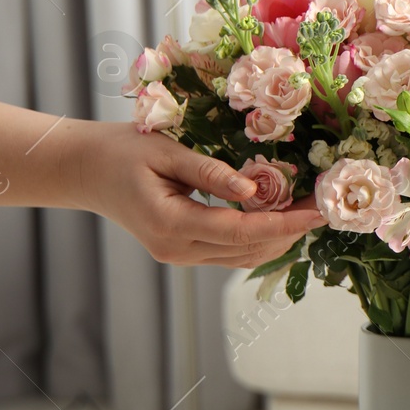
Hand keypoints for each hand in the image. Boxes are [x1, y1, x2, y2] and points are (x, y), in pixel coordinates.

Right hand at [69, 122, 325, 267]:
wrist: (84, 170)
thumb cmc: (121, 152)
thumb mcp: (166, 152)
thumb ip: (209, 173)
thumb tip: (253, 190)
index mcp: (170, 224)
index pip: (241, 231)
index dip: (284, 224)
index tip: (318, 213)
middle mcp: (176, 249)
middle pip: (248, 249)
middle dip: (291, 231)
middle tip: (325, 205)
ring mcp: (178, 256)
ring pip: (243, 258)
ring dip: (279, 238)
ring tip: (309, 211)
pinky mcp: (182, 253)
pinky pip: (230, 253)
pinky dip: (259, 238)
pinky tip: (280, 218)